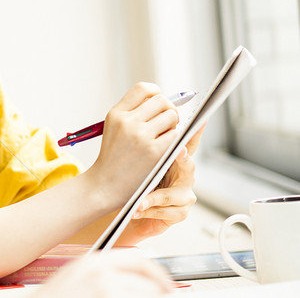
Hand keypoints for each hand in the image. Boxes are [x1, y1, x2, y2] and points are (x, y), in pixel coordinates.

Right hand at [34, 250, 172, 297]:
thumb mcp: (76, 277)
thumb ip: (103, 274)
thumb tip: (133, 281)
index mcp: (95, 262)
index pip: (140, 262)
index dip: (158, 276)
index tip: (166, 287)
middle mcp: (102, 275)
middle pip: (148, 284)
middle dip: (157, 295)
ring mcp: (106, 291)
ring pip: (144, 297)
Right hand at [88, 83, 179, 205]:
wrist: (105, 185)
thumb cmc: (113, 157)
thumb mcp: (114, 128)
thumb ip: (133, 112)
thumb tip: (164, 99)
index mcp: (116, 113)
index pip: (143, 89)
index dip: (156, 93)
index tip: (159, 102)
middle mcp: (127, 121)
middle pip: (162, 101)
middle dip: (169, 110)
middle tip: (166, 123)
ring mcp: (141, 136)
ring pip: (172, 117)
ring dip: (173, 126)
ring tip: (163, 138)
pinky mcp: (155, 151)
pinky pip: (176, 136)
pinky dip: (175, 141)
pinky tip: (165, 149)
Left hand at [122, 125, 203, 242]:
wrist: (132, 210)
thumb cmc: (137, 184)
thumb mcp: (141, 162)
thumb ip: (147, 145)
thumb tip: (142, 118)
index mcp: (175, 161)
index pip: (188, 143)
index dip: (195, 132)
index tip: (199, 120)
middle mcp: (184, 176)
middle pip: (189, 166)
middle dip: (182, 159)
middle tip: (177, 152)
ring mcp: (184, 195)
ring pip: (173, 195)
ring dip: (153, 198)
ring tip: (139, 201)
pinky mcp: (180, 213)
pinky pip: (167, 212)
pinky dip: (149, 211)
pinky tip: (137, 210)